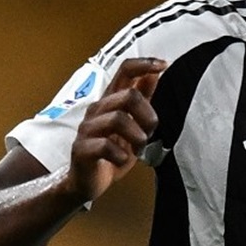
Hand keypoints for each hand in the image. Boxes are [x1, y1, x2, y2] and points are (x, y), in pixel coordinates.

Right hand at [67, 57, 165, 201]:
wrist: (87, 182)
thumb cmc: (110, 152)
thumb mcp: (133, 124)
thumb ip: (142, 99)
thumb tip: (154, 74)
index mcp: (110, 101)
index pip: (124, 71)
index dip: (144, 64)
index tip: (164, 64)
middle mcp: (97, 109)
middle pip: (128, 95)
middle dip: (147, 115)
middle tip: (149, 133)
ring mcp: (87, 129)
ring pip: (117, 118)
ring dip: (136, 136)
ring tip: (136, 149)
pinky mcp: (81, 149)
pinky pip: (105, 146)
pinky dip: (120, 156)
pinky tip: (121, 160)